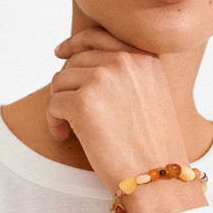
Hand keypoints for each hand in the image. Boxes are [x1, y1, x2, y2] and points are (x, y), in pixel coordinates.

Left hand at [49, 27, 189, 194]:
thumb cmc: (154, 143)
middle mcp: (124, 61)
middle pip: (75, 61)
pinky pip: (53, 103)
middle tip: (68, 110)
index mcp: (144, 57)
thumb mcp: (151, 93)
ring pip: (60, 81)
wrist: (159, 176)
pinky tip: (63, 135)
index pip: (98, 36)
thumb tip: (77, 61)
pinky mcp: (83, 102)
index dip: (74, 43)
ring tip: (68, 126)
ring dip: (59, 104)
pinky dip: (52, 120)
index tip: (60, 53)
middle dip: (68, 85)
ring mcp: (103, 79)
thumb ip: (124, 72)